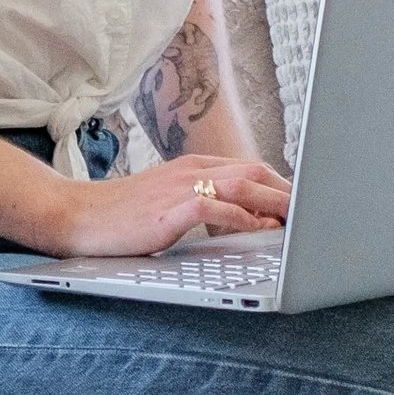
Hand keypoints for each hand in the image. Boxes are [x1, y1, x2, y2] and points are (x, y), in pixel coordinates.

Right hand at [53, 154, 290, 257]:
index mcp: (194, 166)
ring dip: (276, 201)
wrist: (77, 216)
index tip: (304, 202)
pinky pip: (216, 205)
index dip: (281, 184)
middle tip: (316, 210)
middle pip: (255, 171)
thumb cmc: (121, 215)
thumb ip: (204, 204)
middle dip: (289, 190)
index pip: (250, 169)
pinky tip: (259, 227)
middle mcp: (192, 170)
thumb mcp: (168, 202)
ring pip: (243, 184)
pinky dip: (242, 216)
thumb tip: (243, 220)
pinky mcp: (170, 207)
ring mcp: (181, 186)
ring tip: (301, 218)